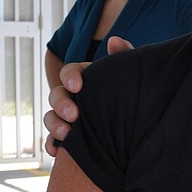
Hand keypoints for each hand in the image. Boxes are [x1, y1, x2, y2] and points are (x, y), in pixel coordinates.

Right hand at [43, 38, 132, 154]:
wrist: (141, 128)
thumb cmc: (133, 95)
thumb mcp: (132, 76)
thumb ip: (125, 56)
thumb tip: (114, 40)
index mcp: (86, 79)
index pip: (70, 72)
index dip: (70, 77)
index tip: (78, 86)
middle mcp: (73, 97)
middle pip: (56, 95)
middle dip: (61, 104)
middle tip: (75, 115)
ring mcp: (68, 118)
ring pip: (51, 118)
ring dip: (54, 125)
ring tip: (67, 134)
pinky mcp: (68, 138)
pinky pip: (52, 141)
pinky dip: (51, 145)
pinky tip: (58, 151)